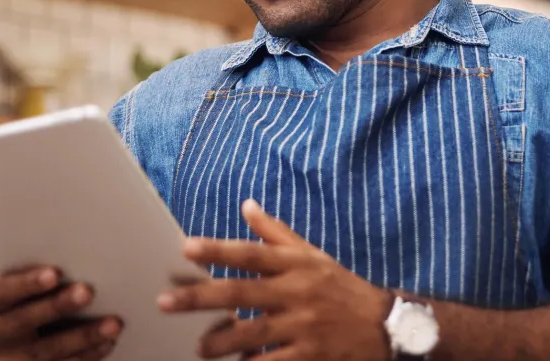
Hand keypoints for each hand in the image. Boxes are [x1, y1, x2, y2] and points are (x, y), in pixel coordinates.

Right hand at [0, 267, 122, 360]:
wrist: (6, 350)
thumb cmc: (23, 306)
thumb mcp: (18, 295)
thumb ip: (39, 282)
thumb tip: (80, 258)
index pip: (4, 292)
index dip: (28, 283)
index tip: (55, 273)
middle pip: (24, 322)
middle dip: (57, 307)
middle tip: (86, 292)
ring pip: (47, 352)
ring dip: (83, 337)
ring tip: (113, 324)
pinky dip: (87, 355)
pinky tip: (107, 343)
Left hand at [158, 200, 391, 360]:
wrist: (385, 327)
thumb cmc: (340, 287)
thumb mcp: (313, 255)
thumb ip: (276, 233)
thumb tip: (246, 205)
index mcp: (296, 264)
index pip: (251, 253)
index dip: (219, 250)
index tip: (187, 247)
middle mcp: (297, 292)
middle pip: (242, 294)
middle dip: (201, 297)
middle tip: (165, 301)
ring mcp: (304, 326)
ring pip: (253, 334)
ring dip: (221, 341)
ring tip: (199, 347)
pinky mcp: (310, 356)